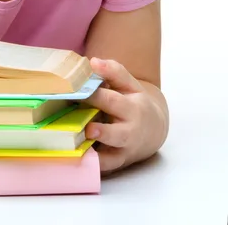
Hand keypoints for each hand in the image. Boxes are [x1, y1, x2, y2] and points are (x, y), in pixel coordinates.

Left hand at [83, 58, 166, 173]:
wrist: (153, 129)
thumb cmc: (134, 102)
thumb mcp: (129, 84)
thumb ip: (113, 71)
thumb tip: (93, 61)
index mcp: (132, 108)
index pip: (113, 101)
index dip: (94, 96)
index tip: (74, 91)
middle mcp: (130, 130)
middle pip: (116, 133)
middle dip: (101, 131)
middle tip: (87, 128)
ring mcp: (124, 148)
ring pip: (113, 154)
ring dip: (96, 155)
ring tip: (83, 148)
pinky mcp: (118, 160)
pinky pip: (106, 165)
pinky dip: (94, 163)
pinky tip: (79, 158)